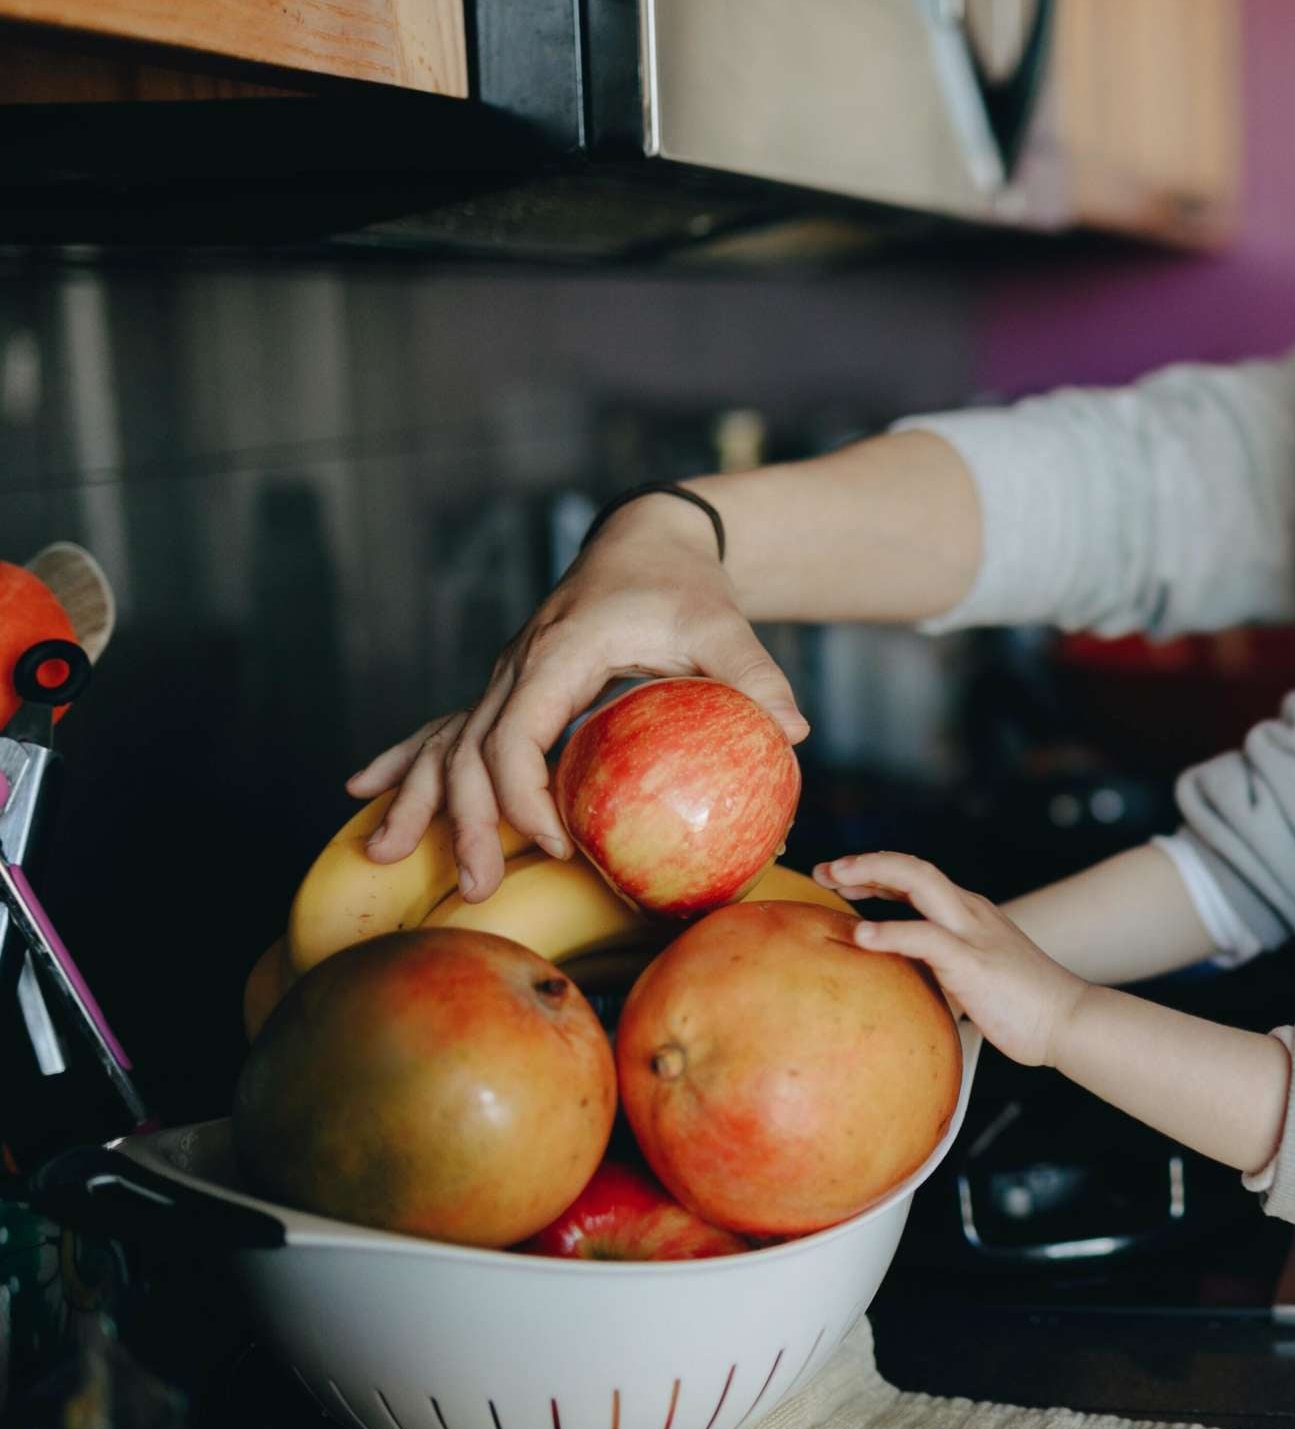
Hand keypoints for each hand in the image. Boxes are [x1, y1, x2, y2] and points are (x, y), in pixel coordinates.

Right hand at [346, 494, 807, 898]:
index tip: (555, 844)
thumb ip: (756, 676)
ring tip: (387, 855)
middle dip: (466, 821)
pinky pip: (447, 728)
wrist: (647, 540)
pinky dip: (407, 760)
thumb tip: (794, 733)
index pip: (517, 733)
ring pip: (446, 742)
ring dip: (421, 800)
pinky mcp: (509, 686)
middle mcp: (518, 664)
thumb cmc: (686, 586)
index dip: (525, 795)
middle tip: (478, 888)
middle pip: (470, 751)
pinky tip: (365, 789)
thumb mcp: (724, 626)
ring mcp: (506, 675)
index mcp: (561, 653)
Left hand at [814, 852, 1090, 1068]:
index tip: (838, 879)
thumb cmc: (1023, 1007)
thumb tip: (902, 988)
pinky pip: (925, 937)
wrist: (1068, 1020)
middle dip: (864, 862)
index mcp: (970, 915)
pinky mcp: (972, 961)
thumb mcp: (973, 980)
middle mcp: (970, 912)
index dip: (875, 873)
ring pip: (918, 880)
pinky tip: (861, 935)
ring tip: (833, 878)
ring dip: (870, 873)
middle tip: (824, 870)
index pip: (917, 878)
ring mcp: (973, 932)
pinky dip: (889, 931)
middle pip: (912, 867)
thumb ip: (942, 973)